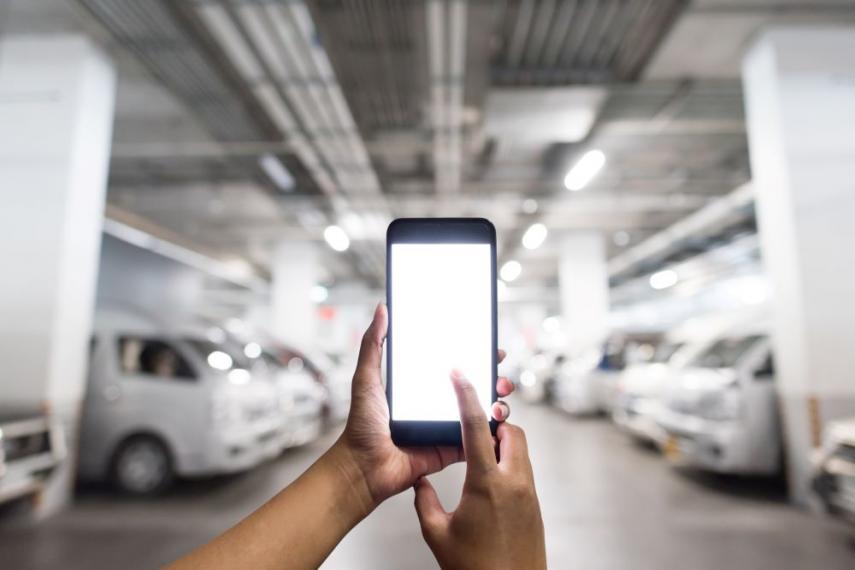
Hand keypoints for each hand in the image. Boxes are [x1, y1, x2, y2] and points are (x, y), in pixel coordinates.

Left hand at [334, 303, 514, 509]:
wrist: (364, 468)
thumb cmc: (361, 425)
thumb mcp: (366, 378)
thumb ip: (373, 344)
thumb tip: (382, 309)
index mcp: (420, 387)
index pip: (454, 366)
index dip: (475, 356)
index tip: (491, 348)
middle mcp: (435, 405)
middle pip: (474, 387)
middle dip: (494, 379)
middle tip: (500, 376)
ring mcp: (445, 427)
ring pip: (481, 412)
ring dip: (497, 403)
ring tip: (500, 396)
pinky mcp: (450, 449)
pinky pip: (476, 440)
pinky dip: (491, 432)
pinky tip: (499, 423)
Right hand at [413, 371, 545, 569]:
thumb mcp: (437, 534)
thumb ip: (423, 502)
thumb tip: (419, 483)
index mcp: (487, 483)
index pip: (476, 426)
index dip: (467, 395)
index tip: (461, 375)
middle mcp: (514, 482)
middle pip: (510, 430)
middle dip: (493, 422)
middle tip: (472, 427)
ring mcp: (529, 494)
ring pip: (521, 450)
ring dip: (502, 444)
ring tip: (477, 457)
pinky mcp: (535, 506)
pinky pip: (523, 471)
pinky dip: (508, 464)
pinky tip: (488, 483)